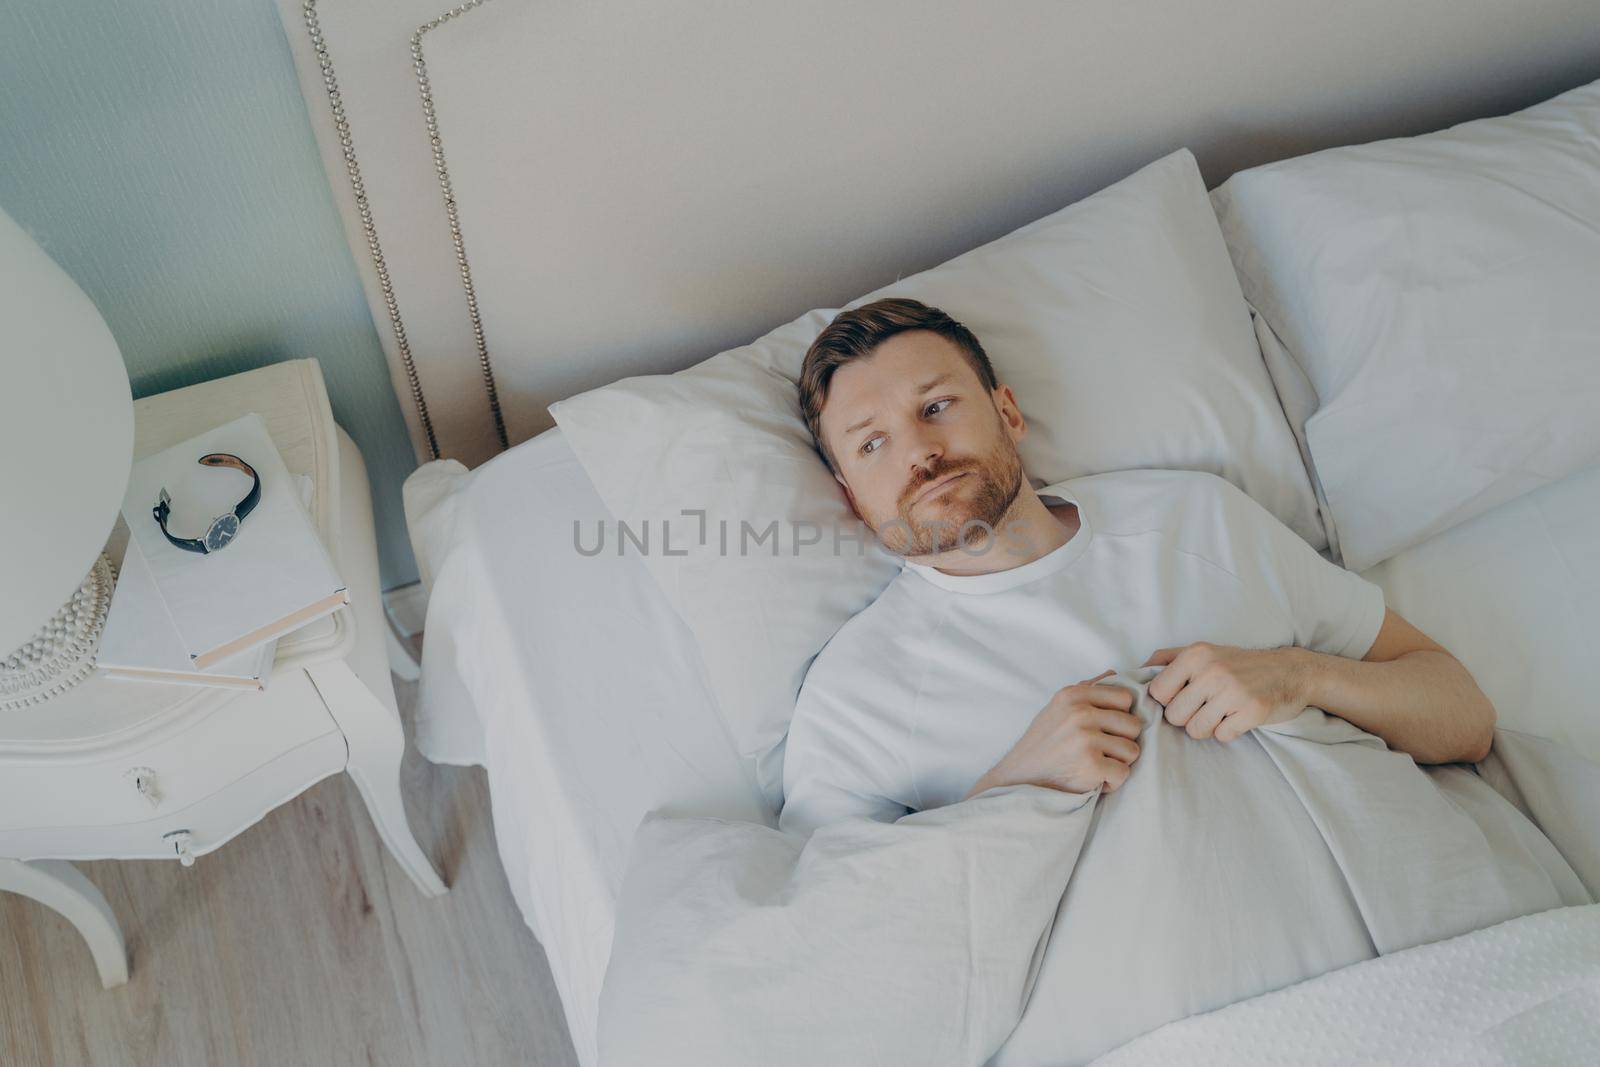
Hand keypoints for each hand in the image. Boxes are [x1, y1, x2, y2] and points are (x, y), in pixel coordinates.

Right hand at [963, 669, 1143, 800]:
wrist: (1021, 776)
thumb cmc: (1043, 742)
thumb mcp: (1058, 707)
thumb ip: (1086, 689)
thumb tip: (1114, 673)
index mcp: (1074, 695)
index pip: (1125, 697)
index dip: (1120, 715)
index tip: (1105, 728)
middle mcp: (1080, 713)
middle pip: (1133, 725)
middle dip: (1122, 741)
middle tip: (1102, 750)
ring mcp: (1085, 739)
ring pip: (1132, 750)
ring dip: (1118, 762)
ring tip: (1098, 764)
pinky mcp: (1090, 765)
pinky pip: (1123, 773)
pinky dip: (1112, 781)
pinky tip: (1096, 779)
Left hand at [1142, 642, 1310, 742]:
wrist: (1290, 670)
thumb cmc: (1238, 664)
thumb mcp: (1203, 651)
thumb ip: (1166, 658)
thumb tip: (1134, 672)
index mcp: (1195, 655)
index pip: (1158, 693)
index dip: (1168, 700)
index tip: (1184, 696)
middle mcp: (1212, 671)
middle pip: (1174, 716)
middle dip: (1187, 717)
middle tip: (1206, 706)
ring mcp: (1234, 691)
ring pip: (1195, 730)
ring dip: (1207, 726)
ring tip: (1221, 711)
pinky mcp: (1252, 711)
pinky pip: (1221, 736)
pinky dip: (1228, 731)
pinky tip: (1237, 716)